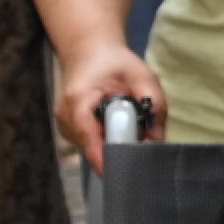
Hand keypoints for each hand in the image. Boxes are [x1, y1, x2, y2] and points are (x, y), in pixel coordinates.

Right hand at [53, 43, 168, 172]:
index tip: (128, 170)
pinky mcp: (72, 132)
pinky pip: (93, 145)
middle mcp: (66, 118)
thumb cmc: (114, 63)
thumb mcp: (141, 74)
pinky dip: (107, 139)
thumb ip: (154, 103)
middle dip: (119, 149)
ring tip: (127, 121)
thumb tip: (157, 138)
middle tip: (141, 139)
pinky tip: (115, 124)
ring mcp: (66, 127)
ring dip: (114, 142)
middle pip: (93, 148)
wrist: (89, 53)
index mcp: (78, 101)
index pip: (90, 139)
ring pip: (94, 149)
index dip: (109, 158)